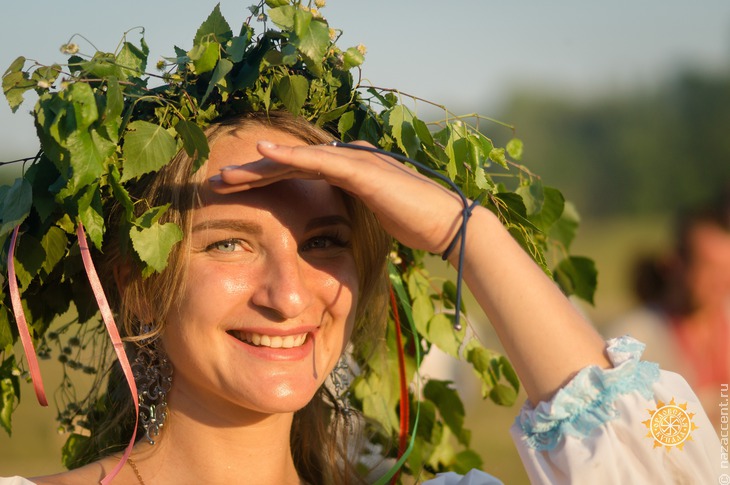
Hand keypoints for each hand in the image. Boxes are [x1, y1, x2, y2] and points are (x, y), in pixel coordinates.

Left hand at [209, 140, 465, 254]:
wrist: (446, 224)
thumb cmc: (413, 224)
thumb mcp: (371, 218)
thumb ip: (350, 215)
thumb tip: (330, 232)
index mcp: (345, 173)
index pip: (295, 176)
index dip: (262, 183)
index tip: (232, 195)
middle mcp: (346, 159)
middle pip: (288, 165)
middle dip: (250, 174)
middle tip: (214, 183)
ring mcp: (354, 160)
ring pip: (295, 160)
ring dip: (258, 167)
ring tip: (224, 174)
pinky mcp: (362, 170)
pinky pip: (318, 162)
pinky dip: (289, 157)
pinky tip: (262, 155)